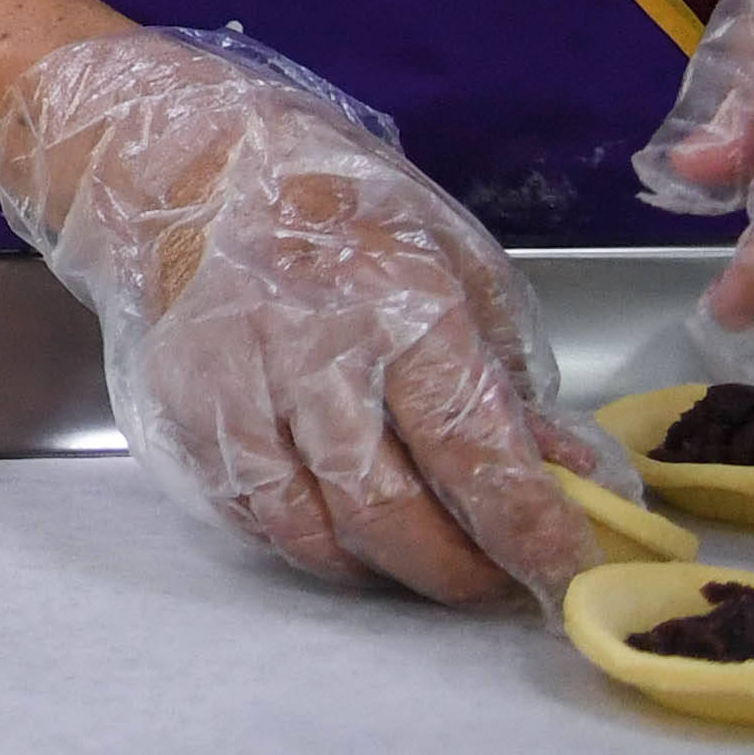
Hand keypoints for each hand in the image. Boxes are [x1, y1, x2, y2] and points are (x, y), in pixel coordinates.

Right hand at [0, 26, 605, 604]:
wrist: (198, 170)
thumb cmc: (348, 212)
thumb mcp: (459, 267)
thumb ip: (507, 379)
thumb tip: (563, 475)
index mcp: (400, 306)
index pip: (474, 454)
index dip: (530, 534)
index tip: (567, 578)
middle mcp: (313, 350)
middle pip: (389, 514)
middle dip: (457, 572)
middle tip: (498, 584)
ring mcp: (237, 384)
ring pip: (313, 531)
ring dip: (382, 569)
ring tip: (425, 561)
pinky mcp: (186, 407)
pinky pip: (252, 513)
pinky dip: (308, 541)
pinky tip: (345, 526)